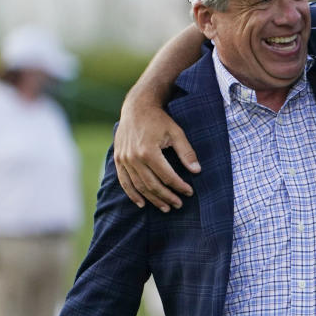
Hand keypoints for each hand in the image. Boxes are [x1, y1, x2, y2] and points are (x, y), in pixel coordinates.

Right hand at [114, 94, 199, 211]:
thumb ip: (186, 152)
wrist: (137, 107)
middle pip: (152, 185)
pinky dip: (133, 194)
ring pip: (139, 186)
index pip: (167, 176)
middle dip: (167, 197)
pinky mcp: (118, 160)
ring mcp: (124, 160)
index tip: (189, 192)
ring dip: (153, 199)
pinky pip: (124, 182)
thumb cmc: (159, 120)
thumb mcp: (176, 133)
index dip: (179, 186)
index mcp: (149, 151)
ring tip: (165, 208)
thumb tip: (197, 170)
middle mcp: (134, 158)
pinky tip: (142, 204)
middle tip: (179, 205)